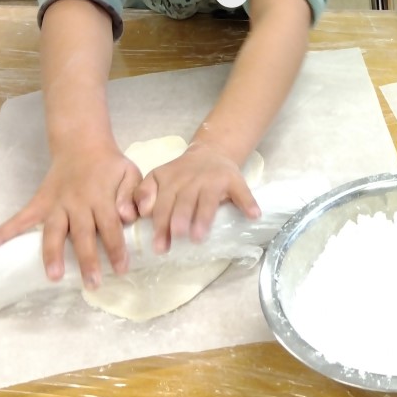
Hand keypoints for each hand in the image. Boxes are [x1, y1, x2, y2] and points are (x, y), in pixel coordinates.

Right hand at [0, 143, 141, 287]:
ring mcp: (55, 204)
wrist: (82, 144)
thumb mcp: (129, 173)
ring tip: (52, 276)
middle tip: (92, 283)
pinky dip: (1, 232)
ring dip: (51, 254)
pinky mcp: (39, 203)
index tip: (121, 269)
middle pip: (82, 234)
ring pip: (53, 232)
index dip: (116, 248)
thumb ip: (132, 195)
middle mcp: (77, 203)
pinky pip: (19, 219)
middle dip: (87, 259)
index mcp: (101, 197)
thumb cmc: (109, 164)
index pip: (110, 226)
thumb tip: (128, 217)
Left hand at [124, 141, 260, 254]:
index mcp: (170, 179)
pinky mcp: (234, 179)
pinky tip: (253, 215)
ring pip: (208, 199)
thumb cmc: (181, 174)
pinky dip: (248, 203)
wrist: (211, 152)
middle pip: (184, 201)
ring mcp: (214, 179)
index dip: (160, 223)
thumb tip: (142, 212)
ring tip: (200, 236)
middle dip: (179, 219)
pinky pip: (242, 191)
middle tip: (177, 236)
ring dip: (204, 217)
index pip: (163, 203)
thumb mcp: (158, 177)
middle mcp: (191, 179)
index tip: (159, 245)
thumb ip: (144, 193)